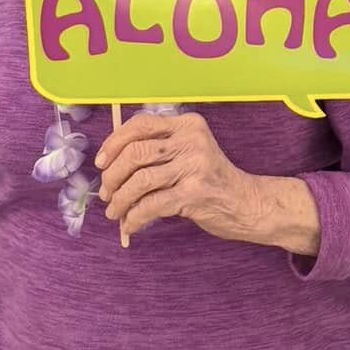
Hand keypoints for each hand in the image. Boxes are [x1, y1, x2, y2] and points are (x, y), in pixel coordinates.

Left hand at [96, 110, 259, 240]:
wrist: (247, 203)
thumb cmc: (212, 179)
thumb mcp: (191, 152)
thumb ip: (160, 149)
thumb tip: (112, 162)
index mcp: (188, 124)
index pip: (140, 125)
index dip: (114, 143)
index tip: (101, 162)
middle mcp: (192, 141)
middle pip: (134, 153)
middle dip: (112, 176)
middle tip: (107, 193)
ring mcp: (194, 166)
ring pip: (139, 181)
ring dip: (120, 200)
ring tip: (115, 212)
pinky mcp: (194, 194)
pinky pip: (150, 205)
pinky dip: (134, 218)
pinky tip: (130, 225)